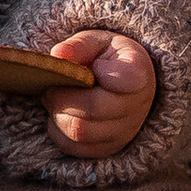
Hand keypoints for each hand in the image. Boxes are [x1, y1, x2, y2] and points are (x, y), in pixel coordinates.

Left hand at [47, 28, 156, 155]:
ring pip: (80, 131)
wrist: (122, 83)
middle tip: (51, 85)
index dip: (103, 74)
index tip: (94, 67)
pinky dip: (58, 131)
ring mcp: (125, 131)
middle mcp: (137, 106)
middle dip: (62, 96)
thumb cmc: (106, 59)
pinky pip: (74, 147)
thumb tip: (58, 56)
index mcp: (138, 73)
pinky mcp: (108, 148)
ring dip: (57, 114)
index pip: (128, 79)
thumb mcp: (96, 42)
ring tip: (54, 98)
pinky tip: (59, 114)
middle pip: (93, 108)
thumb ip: (78, 46)